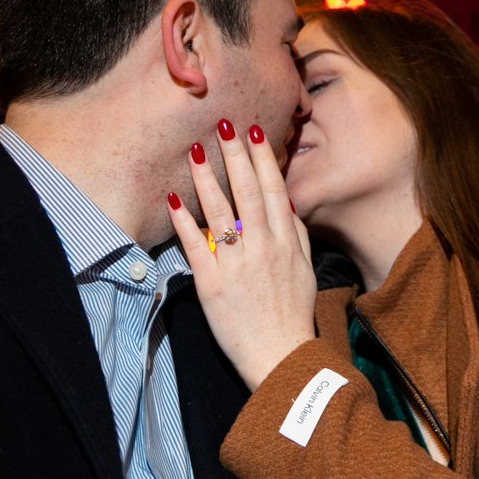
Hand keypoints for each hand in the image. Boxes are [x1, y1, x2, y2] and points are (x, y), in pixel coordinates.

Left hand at [167, 120, 317, 390]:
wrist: (281, 355)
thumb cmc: (293, 314)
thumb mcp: (305, 270)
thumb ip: (295, 234)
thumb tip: (286, 202)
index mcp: (284, 242)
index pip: (273, 191)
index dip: (262, 160)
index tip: (253, 134)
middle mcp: (262, 246)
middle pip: (247, 192)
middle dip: (235, 156)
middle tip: (224, 123)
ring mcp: (237, 264)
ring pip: (220, 212)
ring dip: (207, 179)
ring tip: (196, 150)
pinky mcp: (212, 284)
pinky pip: (196, 247)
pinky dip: (184, 222)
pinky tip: (173, 200)